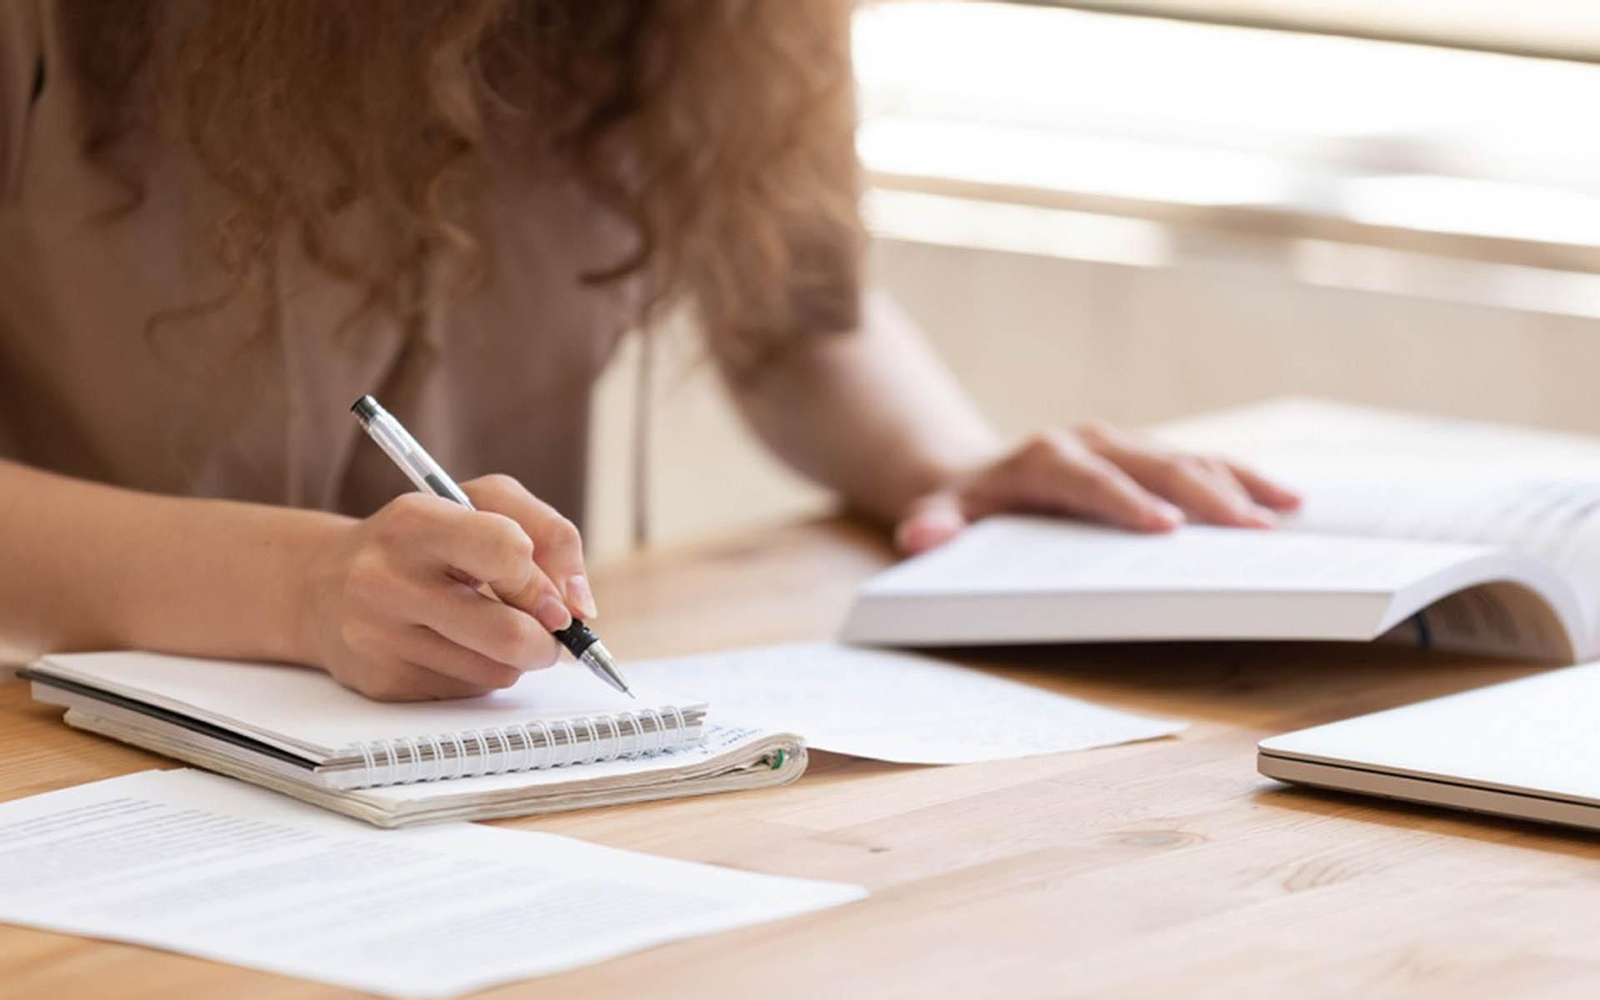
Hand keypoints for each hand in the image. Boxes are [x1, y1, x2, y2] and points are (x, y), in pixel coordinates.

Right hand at [297, 474, 598, 700]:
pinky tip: (457, 647)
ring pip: (496, 671)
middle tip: (549, 631)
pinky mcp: (382, 682)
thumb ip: (548, 534)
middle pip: (509, 633)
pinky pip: (467, 691)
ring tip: (492, 629)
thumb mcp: (482, 503)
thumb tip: (581, 608)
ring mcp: (379, 636)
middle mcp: (387, 580)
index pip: (507, 551)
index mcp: (415, 522)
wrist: (325, 584)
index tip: (553, 596)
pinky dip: (482, 673)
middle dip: (547, 640)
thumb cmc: (424, 540)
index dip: (543, 581)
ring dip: (516, 657)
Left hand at [895, 422, 1300, 554]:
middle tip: (1250, 533)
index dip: (1124, 502)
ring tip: (1283, 516)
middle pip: (1153, 465)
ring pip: (1187, 459)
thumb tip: (922, 536)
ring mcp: (1123, 446)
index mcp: (1044, 457)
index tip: (1163, 529)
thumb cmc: (964, 507)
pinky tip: (1285, 501)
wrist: (974, 474)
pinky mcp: (1145, 457)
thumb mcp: (937, 515)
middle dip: (1203, 496)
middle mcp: (1090, 441)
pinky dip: (1243, 479)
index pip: (1089, 478)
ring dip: (1236, 486)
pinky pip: (1200, 464)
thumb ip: (932, 526)